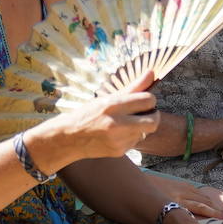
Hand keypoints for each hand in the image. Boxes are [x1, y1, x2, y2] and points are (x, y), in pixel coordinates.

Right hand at [37, 70, 159, 164]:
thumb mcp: (108, 97)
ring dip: (140, 127)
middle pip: (153, 121)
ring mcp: (118, 140)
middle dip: (154, 116)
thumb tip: (152, 72)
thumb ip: (133, 87)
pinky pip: (135, 141)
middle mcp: (117, 123)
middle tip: (146, 113)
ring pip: (145, 132)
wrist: (68, 137)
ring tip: (123, 124)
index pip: (148, 100)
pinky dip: (131, 137)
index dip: (150, 100)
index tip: (144, 101)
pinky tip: (117, 134)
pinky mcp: (119, 151)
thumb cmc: (89, 113)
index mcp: (113, 105)